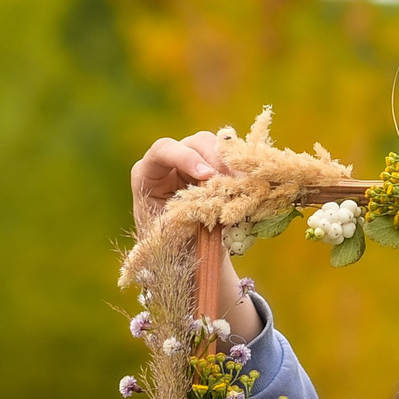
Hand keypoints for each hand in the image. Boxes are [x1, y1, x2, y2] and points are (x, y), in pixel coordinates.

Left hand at [131, 132, 262, 341]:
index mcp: (148, 174)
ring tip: (243, 187)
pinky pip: (233, 161)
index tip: (207, 175)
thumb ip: (185, 216)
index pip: (163, 150)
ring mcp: (195, 162)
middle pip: (195, 142)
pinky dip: (243, 172)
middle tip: (232, 181)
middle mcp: (172, 162)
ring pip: (217, 147)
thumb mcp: (171, 235)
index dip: (186, 158)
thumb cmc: (170, 248)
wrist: (187, 256)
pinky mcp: (215, 168)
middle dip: (216, 159)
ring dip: (233, 166)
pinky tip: (251, 187)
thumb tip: (212, 204)